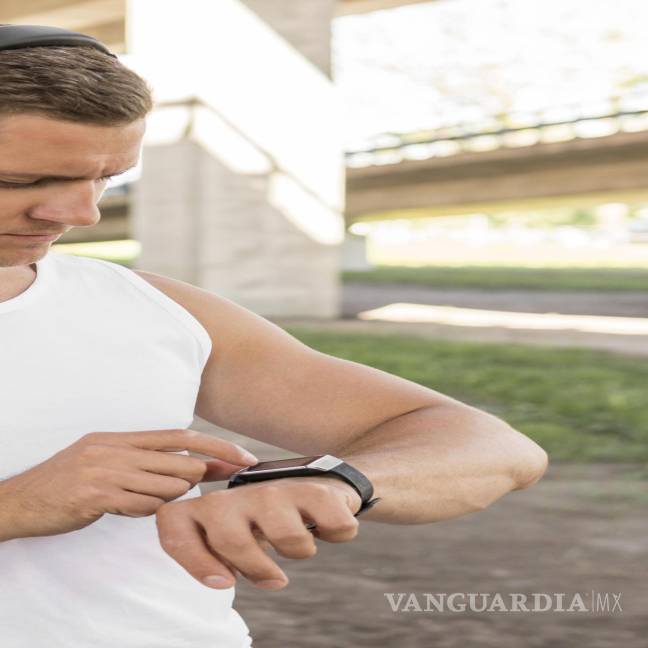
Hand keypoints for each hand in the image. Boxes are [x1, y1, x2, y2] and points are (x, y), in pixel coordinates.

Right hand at [0, 429, 257, 540]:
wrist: (18, 501)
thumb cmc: (67, 483)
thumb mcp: (104, 459)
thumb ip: (145, 460)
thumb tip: (192, 466)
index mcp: (121, 437)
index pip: (181, 436)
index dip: (216, 445)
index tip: (243, 457)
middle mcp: (117, 448)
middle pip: (180, 461)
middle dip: (197, 478)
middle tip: (196, 486)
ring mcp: (107, 470)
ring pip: (167, 485)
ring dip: (168, 498)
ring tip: (144, 499)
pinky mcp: (97, 494)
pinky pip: (143, 505)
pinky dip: (145, 511)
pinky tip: (127, 509)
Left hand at [155, 476, 362, 590]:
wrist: (318, 482)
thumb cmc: (265, 520)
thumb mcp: (233, 535)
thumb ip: (216, 554)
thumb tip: (221, 578)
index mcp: (209, 508)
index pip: (174, 524)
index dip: (194, 559)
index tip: (226, 582)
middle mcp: (239, 495)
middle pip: (231, 540)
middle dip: (256, 568)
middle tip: (274, 579)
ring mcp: (277, 491)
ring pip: (288, 538)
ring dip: (300, 550)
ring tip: (299, 540)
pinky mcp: (316, 491)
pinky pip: (333, 528)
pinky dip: (337, 532)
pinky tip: (326, 524)